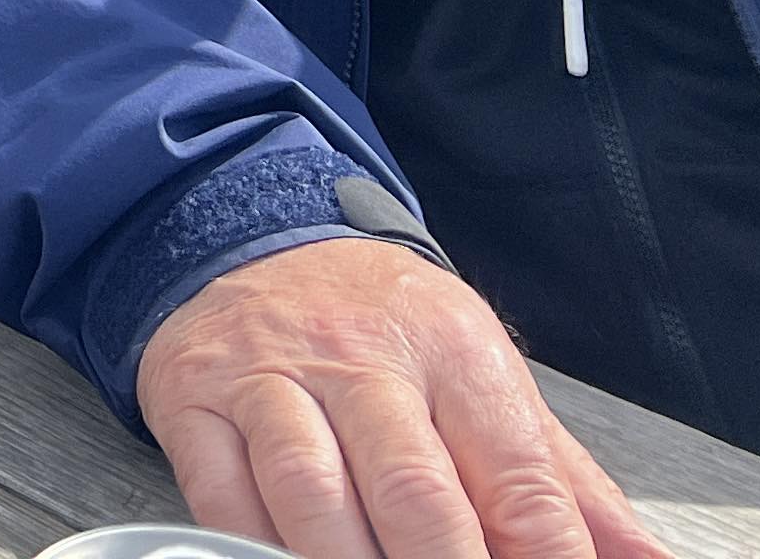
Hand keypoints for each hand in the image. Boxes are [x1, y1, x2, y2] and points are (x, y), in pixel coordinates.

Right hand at [138, 239, 668, 558]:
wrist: (246, 234)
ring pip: (313, 499)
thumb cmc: (381, 328)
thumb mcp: (485, 378)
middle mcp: (360, 358)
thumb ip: (565, 483)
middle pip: (416, 496)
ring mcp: (269, 378)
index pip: (520, 481)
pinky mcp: (193, 400)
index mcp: (453, 351)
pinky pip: (223, 499)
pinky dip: (259, 551)